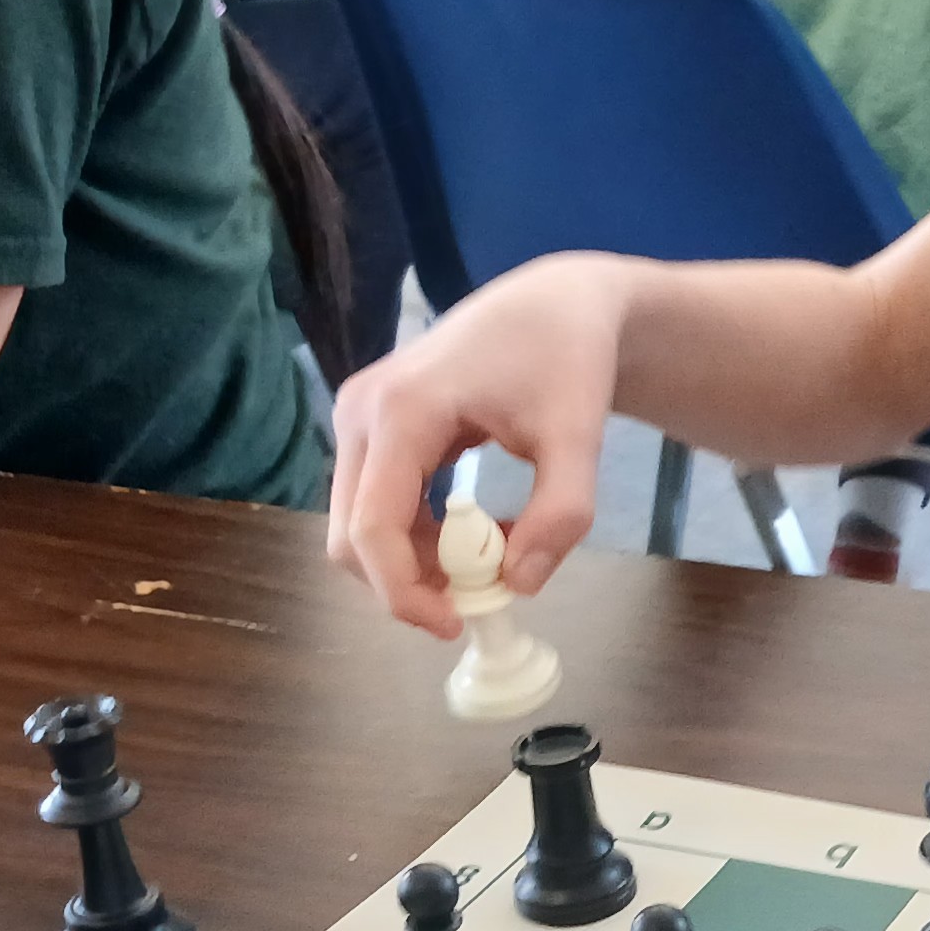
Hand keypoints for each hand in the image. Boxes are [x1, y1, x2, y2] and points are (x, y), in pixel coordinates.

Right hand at [328, 252, 640, 633]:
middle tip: (478, 599)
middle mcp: (361, 412)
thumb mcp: (578, 437)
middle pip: (351, 536)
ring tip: (492, 556)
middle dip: (407, 583)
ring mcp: (358, 417)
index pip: (373, 528)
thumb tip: (521, 584)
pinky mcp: (370, 427)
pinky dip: (417, 535)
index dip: (403, 591)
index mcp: (402, 410)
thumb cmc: (567, 359)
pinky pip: (375, 504)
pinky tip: (475, 532)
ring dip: (414, 562)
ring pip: (358, 525)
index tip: (456, 625)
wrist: (555, 305)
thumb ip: (560, 514)